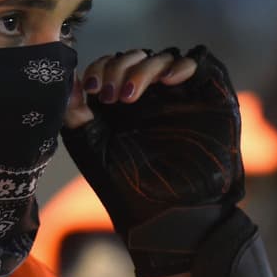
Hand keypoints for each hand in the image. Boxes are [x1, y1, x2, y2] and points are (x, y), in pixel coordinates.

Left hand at [61, 46, 244, 276]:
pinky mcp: (210, 99)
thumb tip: (66, 77)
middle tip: (110, 95)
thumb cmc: (130, 192)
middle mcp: (153, 98)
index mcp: (124, 106)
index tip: (90, 88)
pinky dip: (184, 64)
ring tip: (130, 95)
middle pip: (137, 57)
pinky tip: (168, 80)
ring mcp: (181, 97)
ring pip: (164, 57)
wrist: (172, 220)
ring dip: (144, 67)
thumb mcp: (93, 149)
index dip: (99, 68)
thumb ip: (76, 114)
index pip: (111, 66)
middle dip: (119, 67)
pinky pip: (202, 64)